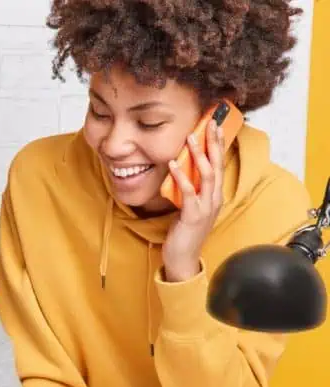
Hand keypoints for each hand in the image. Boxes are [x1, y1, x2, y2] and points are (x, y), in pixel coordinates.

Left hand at [162, 120, 223, 281]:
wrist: (183, 258)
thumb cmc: (185, 231)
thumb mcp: (189, 206)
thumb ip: (190, 189)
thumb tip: (181, 168)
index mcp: (214, 195)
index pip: (218, 164)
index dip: (217, 145)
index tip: (213, 126)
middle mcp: (214, 199)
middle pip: (216, 166)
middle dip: (213, 144)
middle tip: (209, 124)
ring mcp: (205, 208)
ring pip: (206, 176)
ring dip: (198, 156)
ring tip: (190, 138)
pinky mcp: (193, 216)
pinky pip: (188, 193)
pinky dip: (181, 177)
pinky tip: (173, 163)